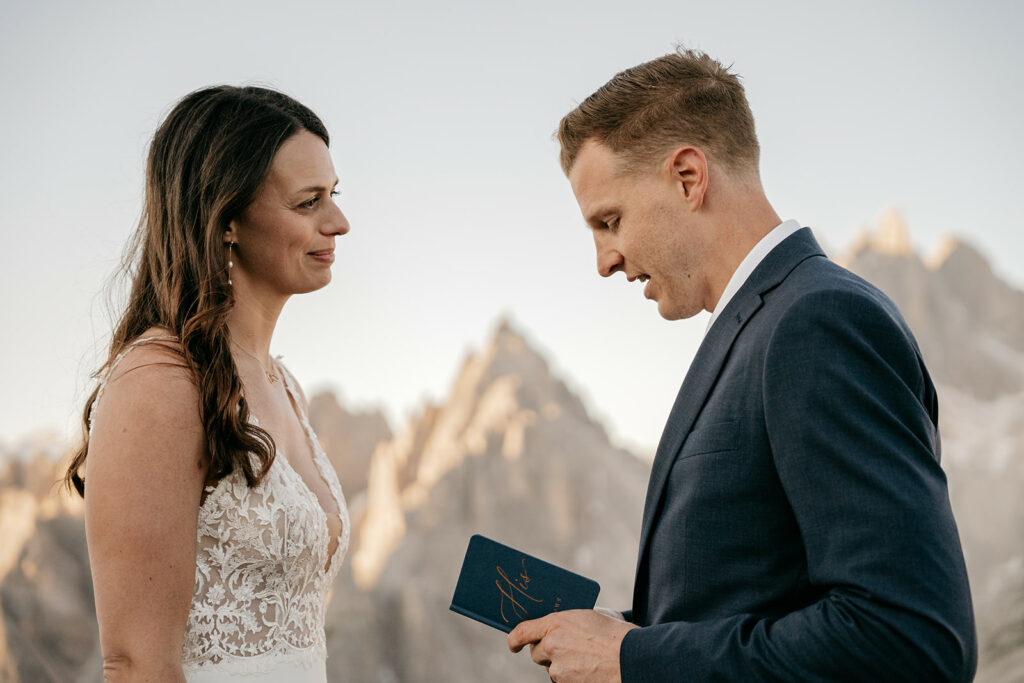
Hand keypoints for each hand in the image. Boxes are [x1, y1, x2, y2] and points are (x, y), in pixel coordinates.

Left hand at [507, 609, 638, 682]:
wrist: (632, 658)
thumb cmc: (616, 634)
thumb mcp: (590, 616)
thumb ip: (569, 621)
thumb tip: (560, 625)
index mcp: (556, 622)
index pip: (522, 631)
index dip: (514, 640)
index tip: (513, 645)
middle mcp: (552, 644)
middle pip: (536, 652)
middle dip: (546, 652)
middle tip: (565, 650)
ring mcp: (558, 667)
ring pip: (550, 669)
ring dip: (560, 666)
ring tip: (585, 660)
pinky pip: (563, 680)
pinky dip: (572, 677)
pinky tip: (588, 670)